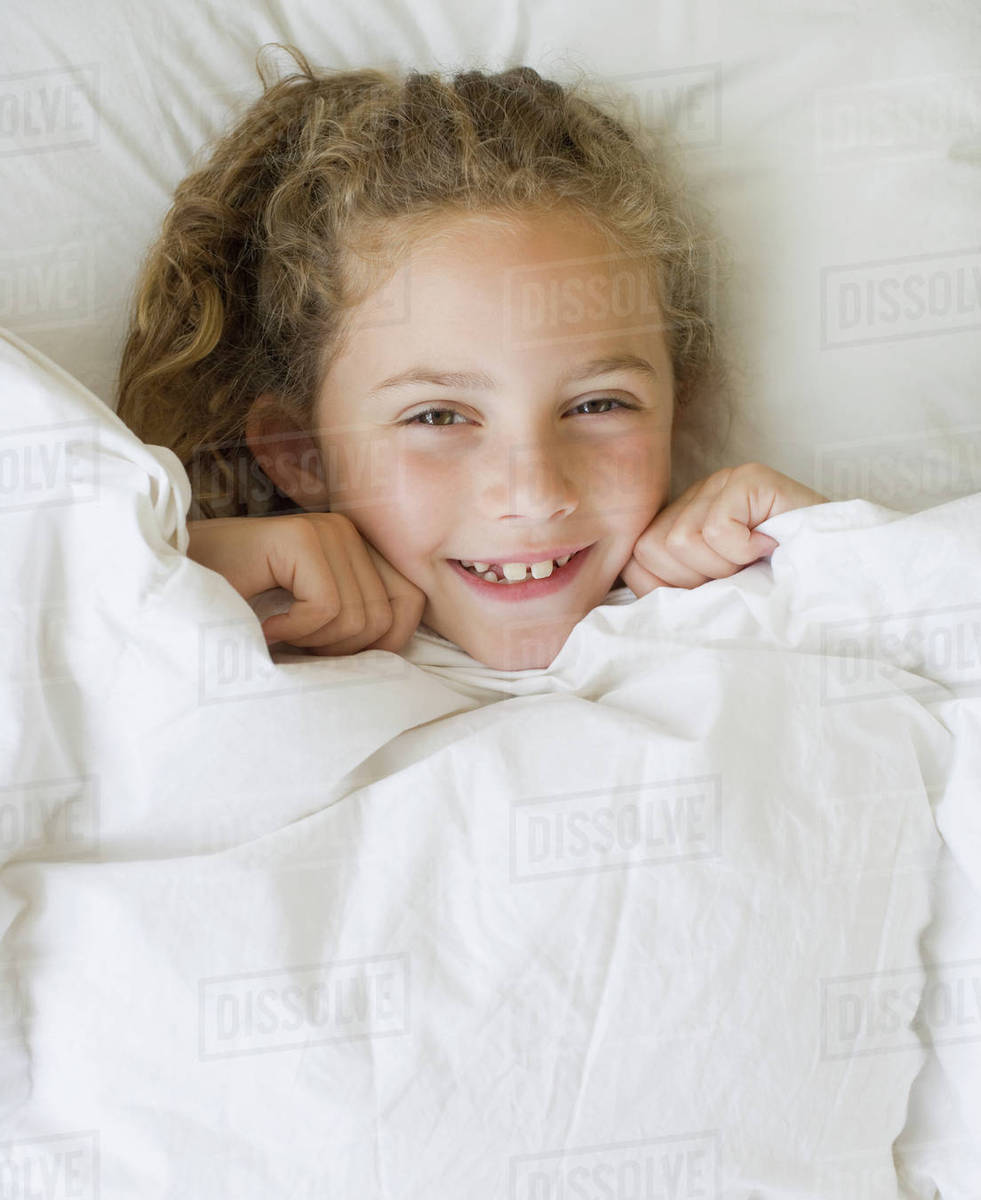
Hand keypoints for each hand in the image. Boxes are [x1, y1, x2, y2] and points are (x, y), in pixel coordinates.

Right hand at [186, 512, 425, 655]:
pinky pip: (327, 609)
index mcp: (357, 548)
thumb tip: (405, 657)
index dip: (382, 644)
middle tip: (296, 646)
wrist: (168, 596)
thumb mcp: (311, 626)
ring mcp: (326, 530)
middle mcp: (347, 531)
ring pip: (359, 619)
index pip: (412, 601)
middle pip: (387, 617)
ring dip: (313, 643)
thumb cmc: (236, 616)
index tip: (327, 652)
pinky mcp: (300, 539)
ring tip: (276, 631)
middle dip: (342, 650)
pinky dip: (292, 632)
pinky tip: (263, 624)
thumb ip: (357, 625)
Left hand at [619, 462, 827, 598]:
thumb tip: (635, 613)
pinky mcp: (749, 478)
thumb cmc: (780, 588)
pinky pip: (717, 528)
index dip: (671, 589)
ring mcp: (721, 482)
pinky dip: (744, 550)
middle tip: (738, 575)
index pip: (636, 561)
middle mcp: (695, 497)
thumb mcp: (717, 596)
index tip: (714, 590)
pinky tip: (769, 546)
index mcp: (681, 525)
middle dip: (696, 578)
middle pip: (652, 549)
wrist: (843, 572)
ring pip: (681, 540)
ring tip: (755, 561)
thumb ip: (677, 593)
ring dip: (724, 566)